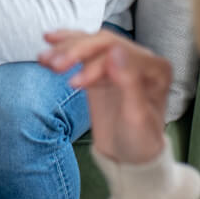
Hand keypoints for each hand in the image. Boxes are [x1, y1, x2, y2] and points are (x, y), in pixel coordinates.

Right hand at [39, 29, 171, 164]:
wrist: (129, 156)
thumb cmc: (139, 141)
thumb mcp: (136, 118)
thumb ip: (129, 83)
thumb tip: (115, 51)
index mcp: (156, 68)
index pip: (121, 53)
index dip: (95, 64)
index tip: (73, 84)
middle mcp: (140, 59)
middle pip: (104, 42)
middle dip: (77, 51)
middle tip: (54, 65)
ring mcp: (120, 61)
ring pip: (91, 43)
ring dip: (66, 47)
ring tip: (44, 58)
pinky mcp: (102, 67)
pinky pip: (84, 52)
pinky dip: (65, 47)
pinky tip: (49, 44)